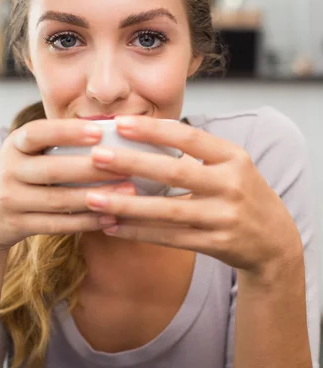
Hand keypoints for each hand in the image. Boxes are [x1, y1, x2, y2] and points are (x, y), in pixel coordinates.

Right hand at [0, 118, 134, 251]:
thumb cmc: (19, 175)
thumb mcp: (26, 154)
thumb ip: (56, 143)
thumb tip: (109, 131)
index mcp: (14, 145)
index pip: (38, 133)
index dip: (67, 132)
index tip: (99, 132)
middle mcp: (8, 171)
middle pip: (53, 170)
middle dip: (92, 168)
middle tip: (128, 166)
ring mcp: (9, 200)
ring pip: (57, 199)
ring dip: (96, 197)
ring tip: (128, 193)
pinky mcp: (16, 225)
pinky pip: (56, 224)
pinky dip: (85, 221)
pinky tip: (110, 218)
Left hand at [85, 116, 302, 276]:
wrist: (274, 240)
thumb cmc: (242, 194)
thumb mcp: (231, 165)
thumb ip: (197, 152)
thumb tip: (144, 135)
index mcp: (233, 158)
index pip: (190, 137)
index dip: (154, 130)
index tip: (121, 123)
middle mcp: (231, 185)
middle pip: (174, 172)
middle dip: (133, 163)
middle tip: (97, 157)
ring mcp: (224, 217)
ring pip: (167, 211)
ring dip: (126, 206)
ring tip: (93, 198)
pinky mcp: (216, 244)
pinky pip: (170, 238)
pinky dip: (139, 233)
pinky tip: (112, 227)